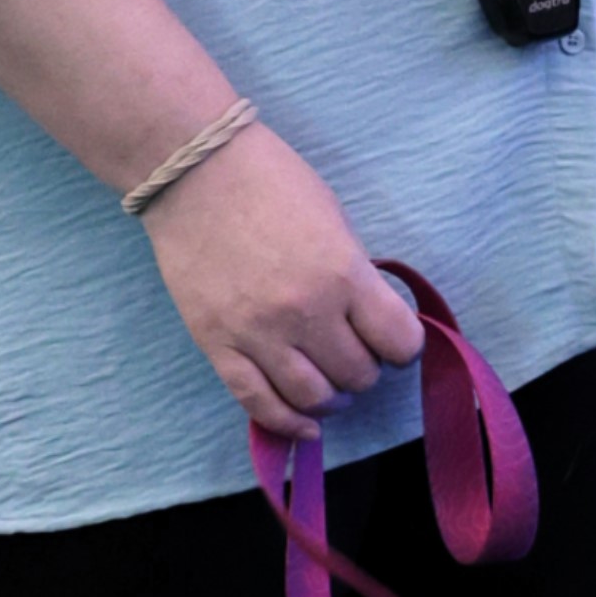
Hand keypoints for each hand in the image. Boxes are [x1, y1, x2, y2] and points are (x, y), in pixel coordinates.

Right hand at [142, 125, 424, 436]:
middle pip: (358, 375)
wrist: (193, 171)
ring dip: (331, 398)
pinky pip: (258, 404)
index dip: (402, 346)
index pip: (399, 342)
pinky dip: (287, 423)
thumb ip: (356, 277)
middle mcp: (304, 312)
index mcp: (343, 275)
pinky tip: (305, 425)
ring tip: (331, 385)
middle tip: (354, 352)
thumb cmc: (271, 182)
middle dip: (365, 368)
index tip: (393, 339)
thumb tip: (373, 321)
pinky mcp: (216, 344)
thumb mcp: (336, 222)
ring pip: (313, 398)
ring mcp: (257, 333)